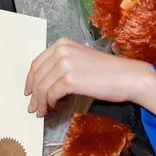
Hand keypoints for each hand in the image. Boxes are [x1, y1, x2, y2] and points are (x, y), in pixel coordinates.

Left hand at [24, 38, 155, 118]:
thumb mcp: (80, 60)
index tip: (29, 91)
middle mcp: (61, 50)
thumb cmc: (107, 72)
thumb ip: (62, 65)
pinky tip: (55, 108)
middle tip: (33, 107)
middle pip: (37, 75)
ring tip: (43, 112)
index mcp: (62, 44)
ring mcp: (65, 63)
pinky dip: (50, 104)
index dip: (30, 79)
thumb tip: (45, 84)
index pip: (37, 62)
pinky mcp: (70, 79)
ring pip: (42, 87)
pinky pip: (51, 94)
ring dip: (40, 102)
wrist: (127, 77)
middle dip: (33, 94)